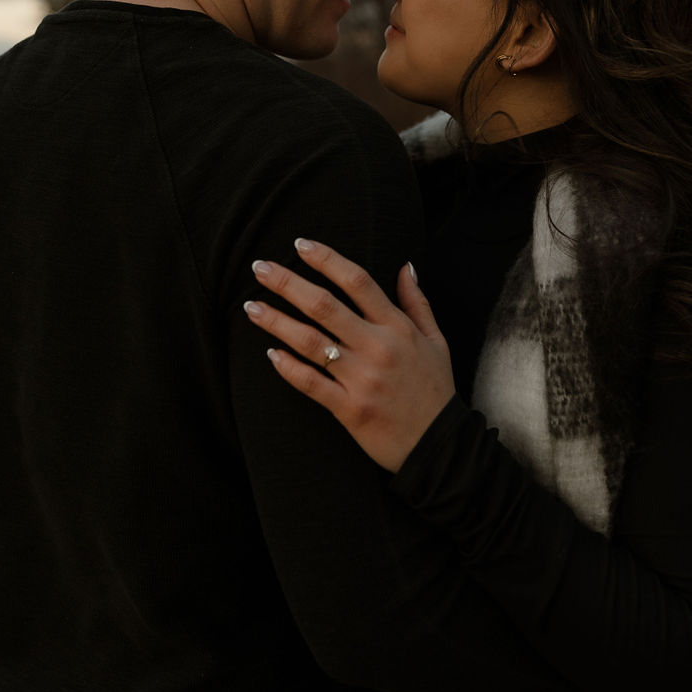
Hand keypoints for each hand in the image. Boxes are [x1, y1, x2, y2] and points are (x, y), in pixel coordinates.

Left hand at [244, 239, 454, 471]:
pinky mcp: (349, 409)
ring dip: (276, 321)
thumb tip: (406, 266)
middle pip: (324, 305)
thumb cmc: (435, 390)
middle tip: (260, 267)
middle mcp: (377, 348)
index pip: (357, 281)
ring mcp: (361, 379)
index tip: (300, 245)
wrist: (440, 446)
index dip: (326, 259)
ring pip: (310, 341)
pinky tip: (270, 352)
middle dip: (287, 282)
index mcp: (397, 327)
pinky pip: (311, 383)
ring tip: (251, 306)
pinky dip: (288, 367)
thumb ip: (416, 302)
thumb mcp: (436, 341)